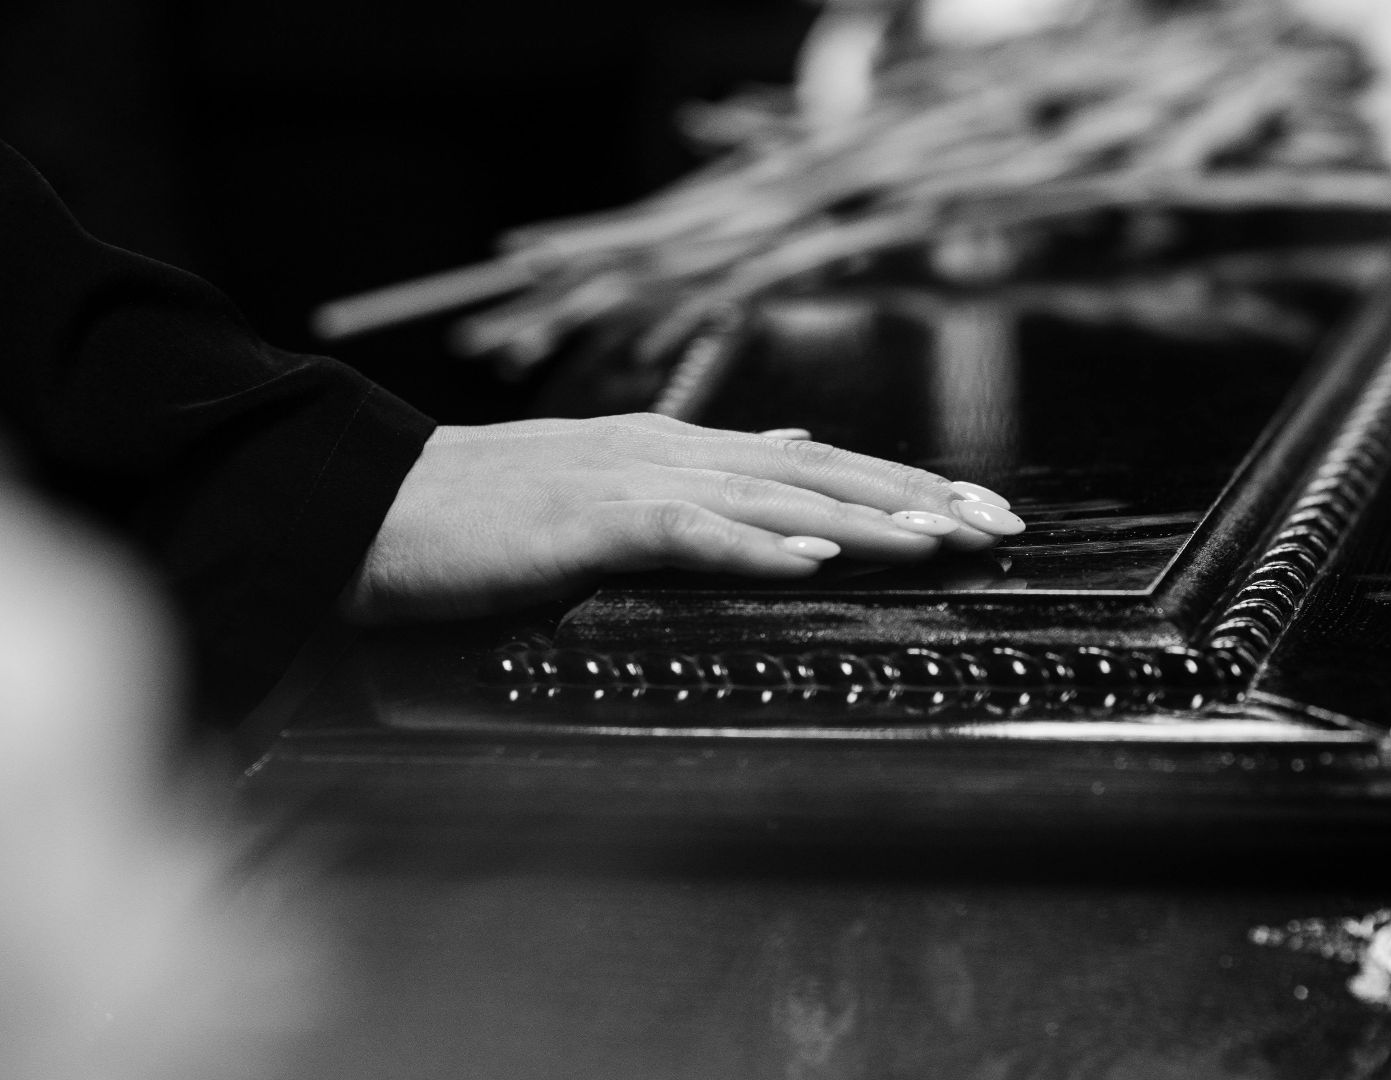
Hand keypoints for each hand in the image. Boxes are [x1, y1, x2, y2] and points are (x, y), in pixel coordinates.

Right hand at [339, 413, 1022, 622]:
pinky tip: (814, 557)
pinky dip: (754, 544)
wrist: (374, 508)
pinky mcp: (586, 524)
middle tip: (1002, 528)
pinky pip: (686, 533)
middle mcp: (673, 451)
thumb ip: (710, 472)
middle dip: (920, 498)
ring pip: (775, 496)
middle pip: (823, 472)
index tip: (983, 513)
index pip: (822, 464)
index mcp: (683, 447)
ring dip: (866, 519)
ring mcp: (631, 481)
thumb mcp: (617, 481)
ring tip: (942, 541)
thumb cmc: (491, 510)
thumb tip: (797, 453)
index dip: (910, 486)